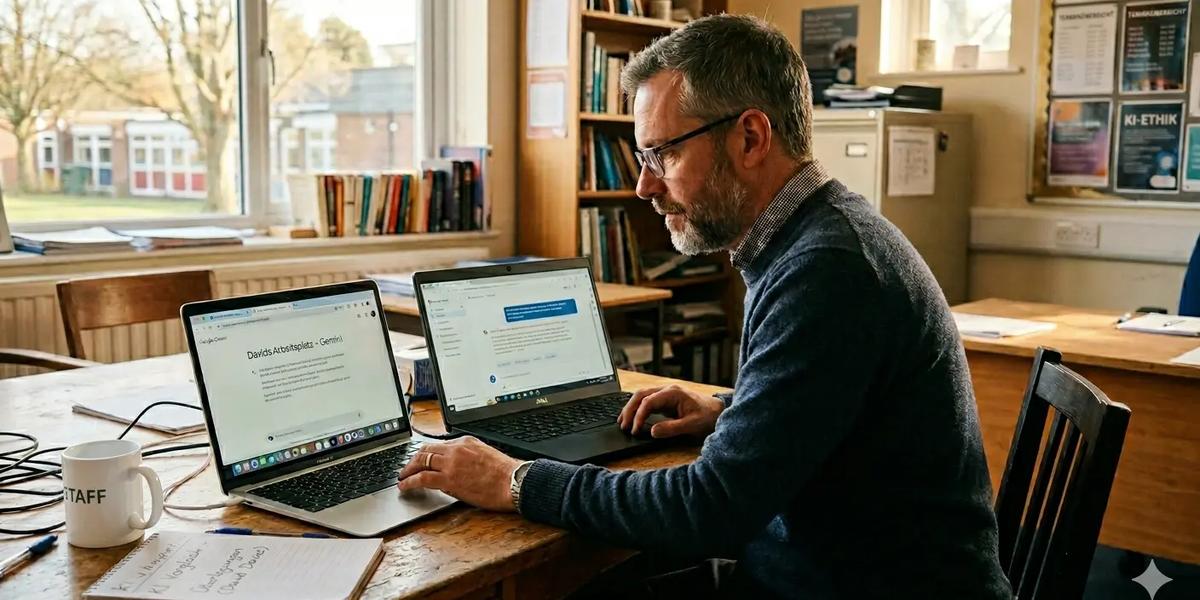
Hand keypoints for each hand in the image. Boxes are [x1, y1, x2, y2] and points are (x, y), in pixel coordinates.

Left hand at [396, 437, 521, 511]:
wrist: (514, 482)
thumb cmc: (505, 474)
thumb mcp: (485, 456)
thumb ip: (467, 458)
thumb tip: (455, 469)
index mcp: (466, 442)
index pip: (439, 445)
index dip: (426, 453)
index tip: (421, 459)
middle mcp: (456, 449)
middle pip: (426, 450)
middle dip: (413, 459)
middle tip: (407, 468)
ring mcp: (451, 463)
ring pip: (421, 461)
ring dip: (408, 470)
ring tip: (402, 477)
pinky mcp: (449, 479)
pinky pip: (422, 478)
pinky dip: (410, 481)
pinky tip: (405, 486)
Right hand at [618, 384, 724, 438]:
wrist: (717, 411)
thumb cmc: (707, 417)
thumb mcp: (692, 425)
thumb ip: (672, 428)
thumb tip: (653, 432)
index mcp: (673, 393)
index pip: (648, 402)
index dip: (639, 416)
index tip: (635, 430)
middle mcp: (667, 390)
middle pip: (640, 395)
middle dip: (629, 410)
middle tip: (623, 425)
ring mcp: (665, 394)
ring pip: (641, 396)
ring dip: (630, 408)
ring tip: (622, 422)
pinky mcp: (665, 400)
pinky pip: (646, 401)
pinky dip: (636, 408)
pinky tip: (631, 417)